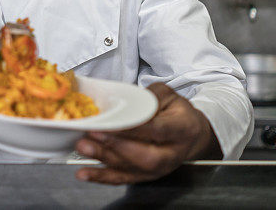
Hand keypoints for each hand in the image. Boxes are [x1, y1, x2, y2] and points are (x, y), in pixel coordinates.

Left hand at [75, 82, 221, 184]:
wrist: (191, 136)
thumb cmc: (177, 113)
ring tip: (84, 146)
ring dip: (105, 159)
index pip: (157, 130)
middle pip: (145, 156)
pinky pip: (123, 179)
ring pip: (132, 169)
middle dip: (117, 146)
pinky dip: (102, 177)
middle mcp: (172, 154)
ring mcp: (159, 169)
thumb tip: (126, 103)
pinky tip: (84, 172)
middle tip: (95, 133)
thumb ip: (149, 97)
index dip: (134, 128)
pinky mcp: (146, 177)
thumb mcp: (169, 95)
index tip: (112, 122)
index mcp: (182, 129)